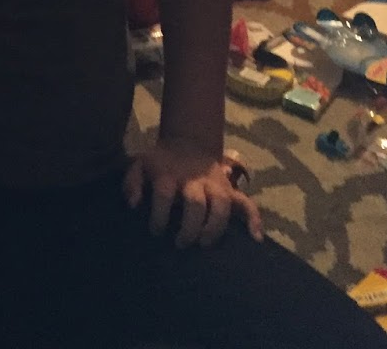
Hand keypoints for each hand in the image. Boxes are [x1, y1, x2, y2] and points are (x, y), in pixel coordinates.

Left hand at [124, 138, 263, 247]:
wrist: (187, 143)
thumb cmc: (160, 163)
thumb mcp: (140, 165)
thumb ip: (131, 183)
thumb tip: (133, 205)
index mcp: (169, 174)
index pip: (164, 194)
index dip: (159, 215)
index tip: (156, 231)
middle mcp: (194, 180)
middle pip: (195, 203)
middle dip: (189, 227)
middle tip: (181, 243)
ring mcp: (215, 185)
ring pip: (222, 206)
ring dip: (214, 227)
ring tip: (205, 244)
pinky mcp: (230, 190)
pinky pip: (247, 204)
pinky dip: (254, 220)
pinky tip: (256, 238)